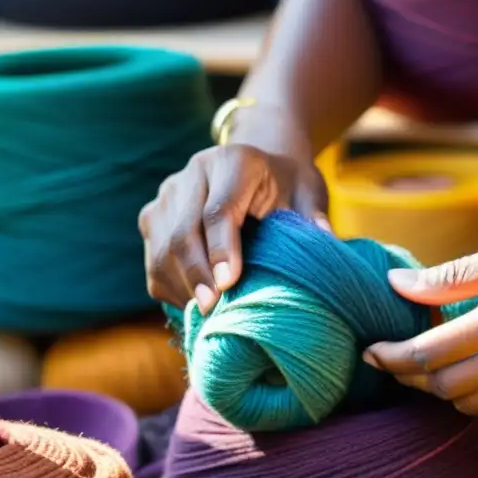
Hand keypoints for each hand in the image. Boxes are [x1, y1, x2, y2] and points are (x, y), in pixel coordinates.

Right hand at [139, 144, 329, 312]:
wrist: (256, 168)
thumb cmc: (287, 186)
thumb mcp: (308, 193)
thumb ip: (313, 216)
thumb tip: (325, 241)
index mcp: (233, 161)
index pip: (217, 210)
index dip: (221, 249)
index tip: (228, 283)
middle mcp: (192, 173)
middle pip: (182, 232)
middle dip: (196, 275)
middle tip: (213, 310)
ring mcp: (166, 196)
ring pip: (161, 250)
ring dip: (182, 288)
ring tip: (206, 315)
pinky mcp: (152, 219)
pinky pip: (154, 264)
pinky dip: (172, 290)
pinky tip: (195, 306)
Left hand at [363, 233, 477, 419]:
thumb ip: (452, 276)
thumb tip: (394, 284)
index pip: (432, 352)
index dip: (392, 357)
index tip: (369, 353)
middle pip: (444, 387)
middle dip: (411, 376)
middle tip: (394, 358)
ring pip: (471, 405)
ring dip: (446, 386)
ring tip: (441, 358)